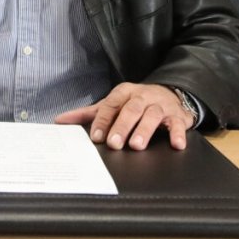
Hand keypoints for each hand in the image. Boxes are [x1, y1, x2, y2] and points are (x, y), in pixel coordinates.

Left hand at [54, 83, 194, 150]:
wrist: (169, 94)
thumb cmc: (134, 103)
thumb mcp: (112, 104)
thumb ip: (89, 114)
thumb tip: (60, 120)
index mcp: (124, 93)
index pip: (111, 104)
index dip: (103, 120)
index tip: (97, 137)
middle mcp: (142, 96)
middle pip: (131, 109)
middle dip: (122, 125)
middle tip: (115, 143)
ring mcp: (160, 105)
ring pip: (153, 115)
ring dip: (145, 129)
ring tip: (137, 145)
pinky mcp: (177, 116)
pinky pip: (178, 124)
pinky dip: (178, 134)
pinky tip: (176, 144)